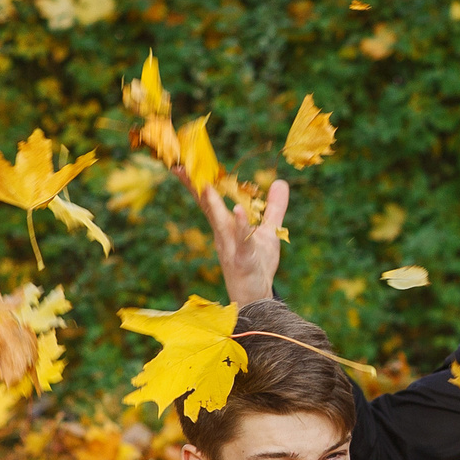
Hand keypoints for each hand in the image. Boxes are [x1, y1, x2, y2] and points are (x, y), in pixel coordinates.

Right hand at [181, 168, 289, 302]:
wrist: (258, 297)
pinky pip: (241, 241)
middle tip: (179, 166)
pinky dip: (240, 226)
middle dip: (194, 187)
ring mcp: (231, 246)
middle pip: (206, 206)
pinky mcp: (243, 260)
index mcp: (225, 224)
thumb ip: (273, 207)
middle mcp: (223, 233)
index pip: (209, 199)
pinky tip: (239, 211)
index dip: (198, 180)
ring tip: (207, 185)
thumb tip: (279, 182)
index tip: (185, 161)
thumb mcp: (268, 232)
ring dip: (212, 203)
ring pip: (219, 222)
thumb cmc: (258, 264)